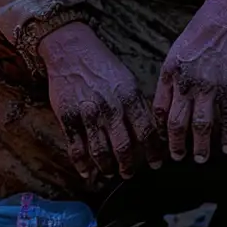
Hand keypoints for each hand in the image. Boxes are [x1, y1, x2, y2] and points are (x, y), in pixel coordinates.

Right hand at [40, 20, 162, 182]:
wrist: (72, 51)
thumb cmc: (103, 66)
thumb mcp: (127, 80)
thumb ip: (137, 105)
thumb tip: (149, 130)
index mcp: (130, 97)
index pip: (147, 131)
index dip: (153, 151)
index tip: (157, 163)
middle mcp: (111, 108)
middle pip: (124, 147)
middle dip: (128, 165)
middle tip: (130, 174)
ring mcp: (89, 115)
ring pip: (101, 152)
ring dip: (107, 168)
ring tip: (111, 174)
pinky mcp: (69, 119)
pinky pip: (77, 149)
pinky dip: (82, 165)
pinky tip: (87, 173)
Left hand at [154, 0, 226, 163]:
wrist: (226, 16)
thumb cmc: (200, 33)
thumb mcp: (174, 53)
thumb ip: (169, 80)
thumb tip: (164, 107)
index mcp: (170, 75)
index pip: (161, 111)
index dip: (160, 130)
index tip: (162, 142)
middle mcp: (188, 84)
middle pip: (178, 123)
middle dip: (176, 145)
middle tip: (178, 158)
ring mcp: (210, 87)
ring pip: (202, 126)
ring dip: (200, 146)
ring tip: (200, 159)